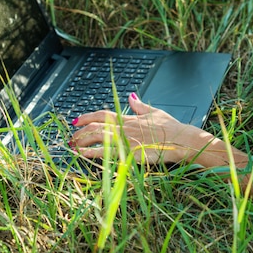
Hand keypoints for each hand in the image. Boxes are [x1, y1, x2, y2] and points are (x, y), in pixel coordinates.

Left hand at [68, 93, 204, 163]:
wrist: (182, 140)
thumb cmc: (171, 128)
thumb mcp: (155, 112)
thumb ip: (140, 106)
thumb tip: (131, 96)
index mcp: (129, 118)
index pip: (103, 114)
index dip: (88, 116)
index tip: (77, 119)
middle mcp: (125, 128)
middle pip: (96, 127)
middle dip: (81, 131)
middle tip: (71, 137)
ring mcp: (127, 141)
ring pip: (98, 139)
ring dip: (82, 142)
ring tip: (72, 146)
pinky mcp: (131, 154)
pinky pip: (108, 154)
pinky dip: (93, 155)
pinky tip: (84, 156)